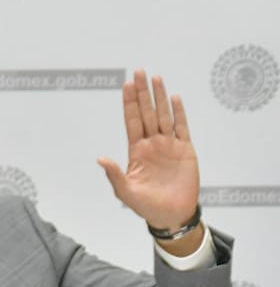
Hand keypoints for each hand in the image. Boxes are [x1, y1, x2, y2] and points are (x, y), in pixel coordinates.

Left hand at [97, 69, 199, 232]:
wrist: (171, 214)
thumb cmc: (146, 206)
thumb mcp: (125, 191)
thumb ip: (114, 174)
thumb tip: (100, 158)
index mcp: (136, 151)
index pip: (132, 121)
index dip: (129, 103)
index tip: (126, 85)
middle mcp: (152, 144)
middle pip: (147, 112)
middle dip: (143, 93)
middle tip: (139, 72)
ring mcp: (169, 145)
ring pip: (164, 115)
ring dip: (160, 97)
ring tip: (156, 78)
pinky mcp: (185, 150)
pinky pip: (182, 127)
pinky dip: (179, 113)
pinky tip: (174, 98)